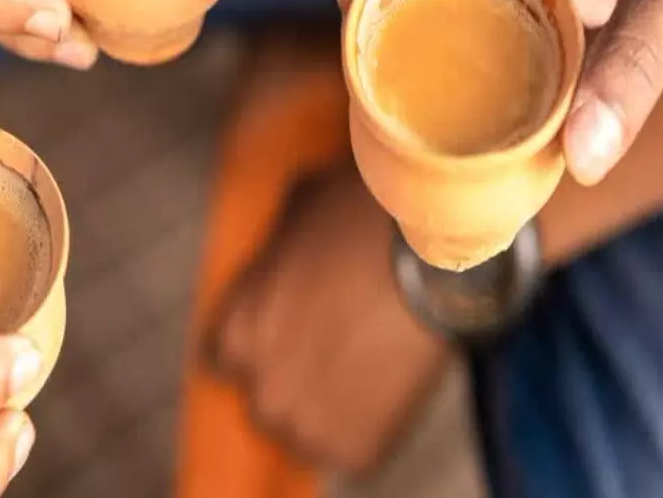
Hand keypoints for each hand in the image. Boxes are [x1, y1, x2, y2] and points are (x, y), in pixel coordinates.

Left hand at [212, 166, 449, 473]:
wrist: (436, 253)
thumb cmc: (366, 218)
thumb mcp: (297, 210)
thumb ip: (275, 252)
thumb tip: (282, 252)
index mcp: (234, 332)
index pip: (226, 359)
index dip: (265, 342)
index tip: (293, 331)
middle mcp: (258, 385)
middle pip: (265, 399)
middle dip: (295, 377)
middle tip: (338, 348)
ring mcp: (305, 423)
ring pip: (307, 432)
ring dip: (330, 409)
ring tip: (368, 369)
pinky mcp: (355, 449)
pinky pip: (354, 452)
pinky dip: (372, 428)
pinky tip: (391, 387)